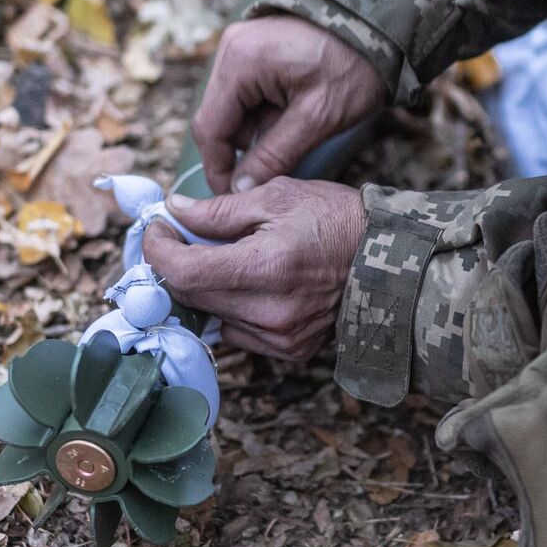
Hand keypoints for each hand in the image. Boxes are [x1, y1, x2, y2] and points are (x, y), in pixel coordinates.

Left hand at [143, 177, 366, 361]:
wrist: (389, 258)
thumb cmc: (336, 219)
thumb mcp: (278, 196)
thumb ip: (219, 211)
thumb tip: (174, 212)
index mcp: (266, 267)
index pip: (184, 272)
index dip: (159, 251)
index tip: (157, 230)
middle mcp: (270, 311)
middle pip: (193, 296)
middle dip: (178, 265)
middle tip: (183, 237)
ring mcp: (280, 336)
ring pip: (213, 315)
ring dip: (206, 287)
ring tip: (226, 258)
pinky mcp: (289, 350)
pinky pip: (239, 332)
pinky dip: (233, 308)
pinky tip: (252, 285)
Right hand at [194, 16, 385, 193]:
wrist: (379, 26)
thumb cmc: (353, 66)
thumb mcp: (317, 118)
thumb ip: (274, 155)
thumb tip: (240, 189)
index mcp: (240, 62)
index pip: (210, 128)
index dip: (219, 168)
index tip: (235, 197)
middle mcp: (231, 50)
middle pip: (219, 120)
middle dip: (245, 148)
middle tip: (278, 168)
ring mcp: (241, 48)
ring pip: (234, 110)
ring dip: (259, 131)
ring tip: (299, 131)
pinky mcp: (255, 51)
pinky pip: (247, 95)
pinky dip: (266, 114)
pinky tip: (294, 115)